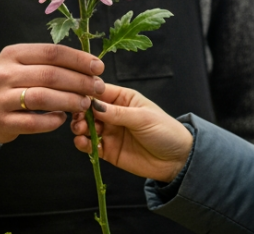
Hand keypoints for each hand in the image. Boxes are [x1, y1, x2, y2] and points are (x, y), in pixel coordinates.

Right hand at [0, 43, 105, 144]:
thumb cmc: (8, 84)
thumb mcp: (20, 64)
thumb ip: (48, 63)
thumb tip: (88, 66)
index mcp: (13, 54)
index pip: (51, 52)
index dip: (78, 59)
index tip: (98, 67)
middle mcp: (5, 73)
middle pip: (50, 75)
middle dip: (80, 81)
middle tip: (98, 88)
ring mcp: (2, 98)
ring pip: (42, 98)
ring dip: (69, 101)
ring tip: (85, 103)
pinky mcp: (2, 121)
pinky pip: (33, 122)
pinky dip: (52, 121)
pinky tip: (62, 119)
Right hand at [71, 84, 191, 182]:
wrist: (177, 161)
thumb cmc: (165, 131)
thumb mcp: (142, 118)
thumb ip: (117, 113)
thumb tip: (94, 105)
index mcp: (123, 99)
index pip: (99, 92)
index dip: (86, 94)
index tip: (76, 98)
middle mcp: (112, 114)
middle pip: (88, 109)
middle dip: (80, 113)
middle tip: (79, 120)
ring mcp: (109, 132)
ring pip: (86, 127)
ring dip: (79, 127)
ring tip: (81, 131)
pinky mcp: (108, 150)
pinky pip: (90, 145)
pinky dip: (82, 144)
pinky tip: (83, 143)